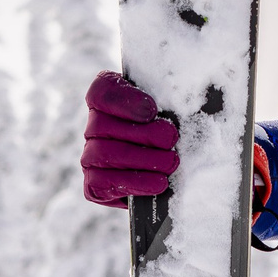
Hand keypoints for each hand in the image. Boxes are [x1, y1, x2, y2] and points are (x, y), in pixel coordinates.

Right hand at [82, 71, 178, 205]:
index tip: (152, 110)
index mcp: (109, 100)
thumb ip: (173, 101)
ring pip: (104, 153)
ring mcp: (90, 156)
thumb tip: (187, 97)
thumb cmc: (172, 132)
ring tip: (171, 162)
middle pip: (103, 125)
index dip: (124, 100)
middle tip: (171, 138)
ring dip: (142, 159)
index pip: (102, 91)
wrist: (169, 171)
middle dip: (143, 133)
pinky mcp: (94, 185)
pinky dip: (135, 182)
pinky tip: (159, 182)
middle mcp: (94, 126)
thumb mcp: (173, 110)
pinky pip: (103, 182)